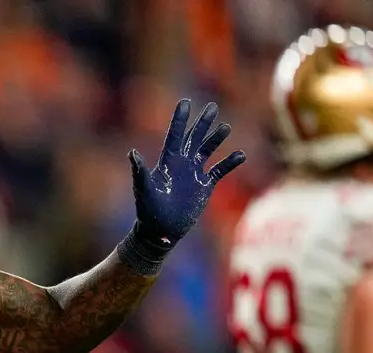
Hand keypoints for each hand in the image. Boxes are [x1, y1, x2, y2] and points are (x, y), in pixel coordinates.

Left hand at [129, 99, 245, 247]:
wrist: (161, 230)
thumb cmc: (148, 211)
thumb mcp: (143, 190)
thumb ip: (140, 172)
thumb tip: (132, 153)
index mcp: (167, 162)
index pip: (176, 135)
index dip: (180, 119)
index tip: (186, 102)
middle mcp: (182, 164)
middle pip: (194, 138)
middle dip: (203, 123)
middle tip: (213, 107)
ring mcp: (194, 174)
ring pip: (207, 151)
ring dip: (216, 139)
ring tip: (225, 127)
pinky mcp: (204, 186)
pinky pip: (219, 171)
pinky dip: (229, 163)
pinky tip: (240, 155)